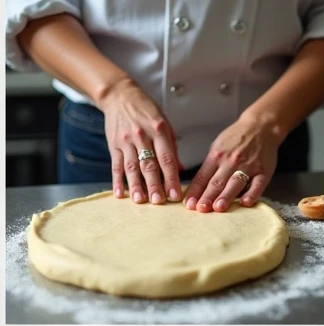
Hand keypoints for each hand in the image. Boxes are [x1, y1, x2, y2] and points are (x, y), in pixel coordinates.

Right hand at [99, 78, 181, 203]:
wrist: (119, 95)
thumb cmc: (146, 111)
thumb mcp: (164, 124)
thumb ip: (171, 148)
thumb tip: (180, 170)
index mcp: (158, 130)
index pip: (166, 158)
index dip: (171, 178)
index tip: (175, 195)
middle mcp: (141, 136)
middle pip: (149, 164)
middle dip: (154, 184)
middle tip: (159, 201)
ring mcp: (126, 140)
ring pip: (131, 166)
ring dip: (136, 185)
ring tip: (140, 200)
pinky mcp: (113, 144)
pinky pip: (115, 165)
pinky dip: (117, 180)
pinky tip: (119, 194)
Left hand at [184, 115, 278, 212]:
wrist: (261, 126)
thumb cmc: (237, 139)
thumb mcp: (218, 147)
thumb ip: (210, 166)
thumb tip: (197, 189)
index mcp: (217, 155)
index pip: (202, 176)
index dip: (195, 191)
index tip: (189, 204)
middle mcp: (231, 161)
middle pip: (217, 182)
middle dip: (207, 196)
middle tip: (200, 209)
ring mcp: (248, 166)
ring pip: (235, 183)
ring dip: (226, 196)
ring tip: (218, 208)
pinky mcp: (263, 172)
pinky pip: (257, 184)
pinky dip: (252, 194)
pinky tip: (246, 203)